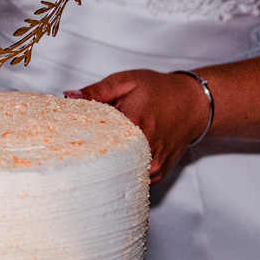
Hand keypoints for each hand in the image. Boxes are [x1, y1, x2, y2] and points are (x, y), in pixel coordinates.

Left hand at [77, 69, 210, 182]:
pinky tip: (115, 160)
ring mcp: (152, 166)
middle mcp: (145, 149)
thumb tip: (69, 97)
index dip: (78, 136)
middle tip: (74, 149)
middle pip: (104, 160)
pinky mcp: (156, 175)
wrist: (194, 105)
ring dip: (105, 165)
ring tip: (95, 155)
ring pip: (117, 173)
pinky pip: (130, 178)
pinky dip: (120, 170)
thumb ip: (96, 91)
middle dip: (88, 154)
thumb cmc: (160, 90)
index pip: (94, 138)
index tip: (66, 135)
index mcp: (134, 124)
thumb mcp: (126, 81)